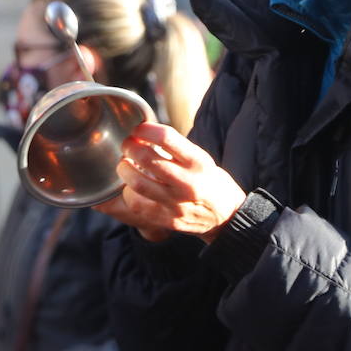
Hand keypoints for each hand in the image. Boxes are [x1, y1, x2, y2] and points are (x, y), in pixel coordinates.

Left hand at [109, 122, 246, 242]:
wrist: (226, 216)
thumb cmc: (209, 180)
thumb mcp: (201, 158)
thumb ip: (175, 147)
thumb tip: (142, 133)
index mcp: (197, 162)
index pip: (165, 137)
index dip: (144, 130)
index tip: (138, 130)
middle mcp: (188, 183)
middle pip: (147, 158)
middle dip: (130, 147)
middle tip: (127, 146)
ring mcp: (177, 204)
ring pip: (138, 183)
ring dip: (124, 170)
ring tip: (125, 166)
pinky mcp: (168, 220)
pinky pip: (137, 205)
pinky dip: (129, 193)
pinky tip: (131, 188)